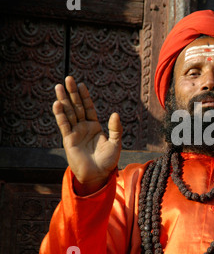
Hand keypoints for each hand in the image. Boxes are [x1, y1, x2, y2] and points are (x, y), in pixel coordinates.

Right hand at [53, 76, 122, 194]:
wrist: (98, 175)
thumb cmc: (108, 161)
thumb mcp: (115, 143)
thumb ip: (115, 129)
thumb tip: (115, 114)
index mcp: (94, 126)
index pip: (89, 107)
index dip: (85, 97)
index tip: (81, 85)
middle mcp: (83, 127)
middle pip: (77, 106)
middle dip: (72, 93)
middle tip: (68, 78)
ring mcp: (75, 133)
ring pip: (68, 113)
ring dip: (63, 100)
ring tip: (58, 86)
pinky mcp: (69, 140)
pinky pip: (64, 125)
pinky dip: (60, 114)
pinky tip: (57, 104)